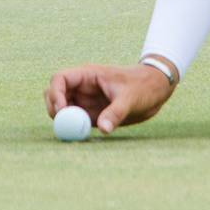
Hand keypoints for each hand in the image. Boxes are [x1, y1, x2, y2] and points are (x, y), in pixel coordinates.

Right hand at [44, 62, 175, 134]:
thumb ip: (116, 113)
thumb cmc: (143, 87)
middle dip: (54, 108)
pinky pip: (74, 121)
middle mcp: (82, 87)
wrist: (155, 90)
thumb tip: (104, 129)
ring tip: (79, 129)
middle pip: (54, 94)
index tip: (61, 111)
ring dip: (63, 120)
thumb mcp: (131, 98)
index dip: (55, 94)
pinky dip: (72, 128)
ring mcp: (84, 100)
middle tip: (64, 125)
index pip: (60, 79)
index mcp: (88, 75)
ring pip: (61, 108)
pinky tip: (84, 134)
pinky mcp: (90, 113)